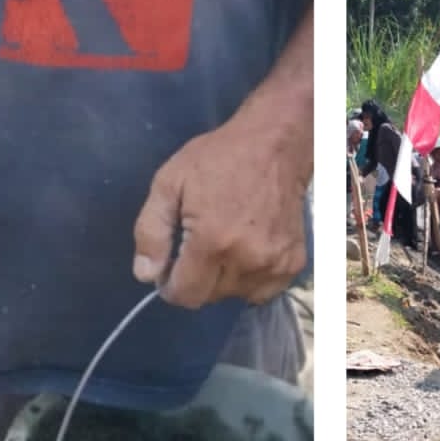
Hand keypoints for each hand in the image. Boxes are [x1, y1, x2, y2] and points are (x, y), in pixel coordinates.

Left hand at [133, 114, 308, 307]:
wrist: (276, 143)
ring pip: (235, 295)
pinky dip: (251, 278)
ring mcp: (274, 263)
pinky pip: (263, 291)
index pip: (185, 295)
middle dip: (197, 278)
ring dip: (224, 278)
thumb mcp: (169, 182)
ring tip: (226, 241)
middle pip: (209, 297)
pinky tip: (248, 248)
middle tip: (199, 244)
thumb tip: (146, 274)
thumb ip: (151, 231)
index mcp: (213, 241)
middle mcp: (247, 259)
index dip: (170, 284)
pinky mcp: (293, 262)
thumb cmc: (219, 158)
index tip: (172, 263)